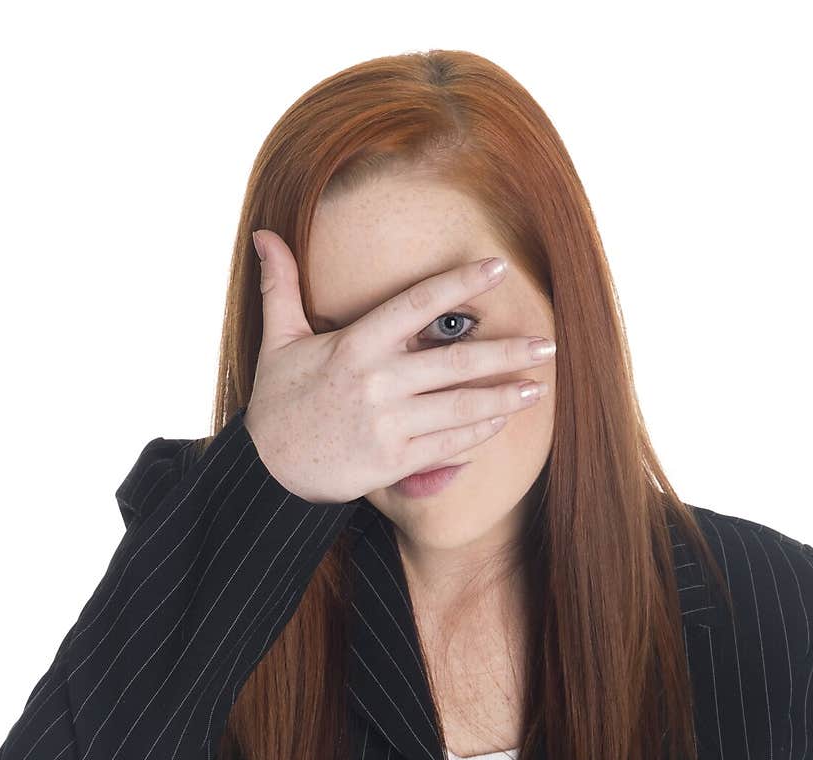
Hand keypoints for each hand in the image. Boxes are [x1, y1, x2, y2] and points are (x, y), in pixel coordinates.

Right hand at [242, 229, 552, 502]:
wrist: (268, 472)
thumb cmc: (278, 404)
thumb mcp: (276, 341)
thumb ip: (280, 286)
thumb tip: (265, 234)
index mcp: (355, 345)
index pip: (416, 304)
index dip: (459, 283)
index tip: (497, 268)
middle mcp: (377, 383)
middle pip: (455, 363)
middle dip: (506, 352)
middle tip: (547, 343)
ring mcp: (389, 425)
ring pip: (461, 407)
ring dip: (505, 396)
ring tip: (539, 386)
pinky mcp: (395, 461)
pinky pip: (449, 445)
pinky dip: (479, 432)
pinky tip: (502, 419)